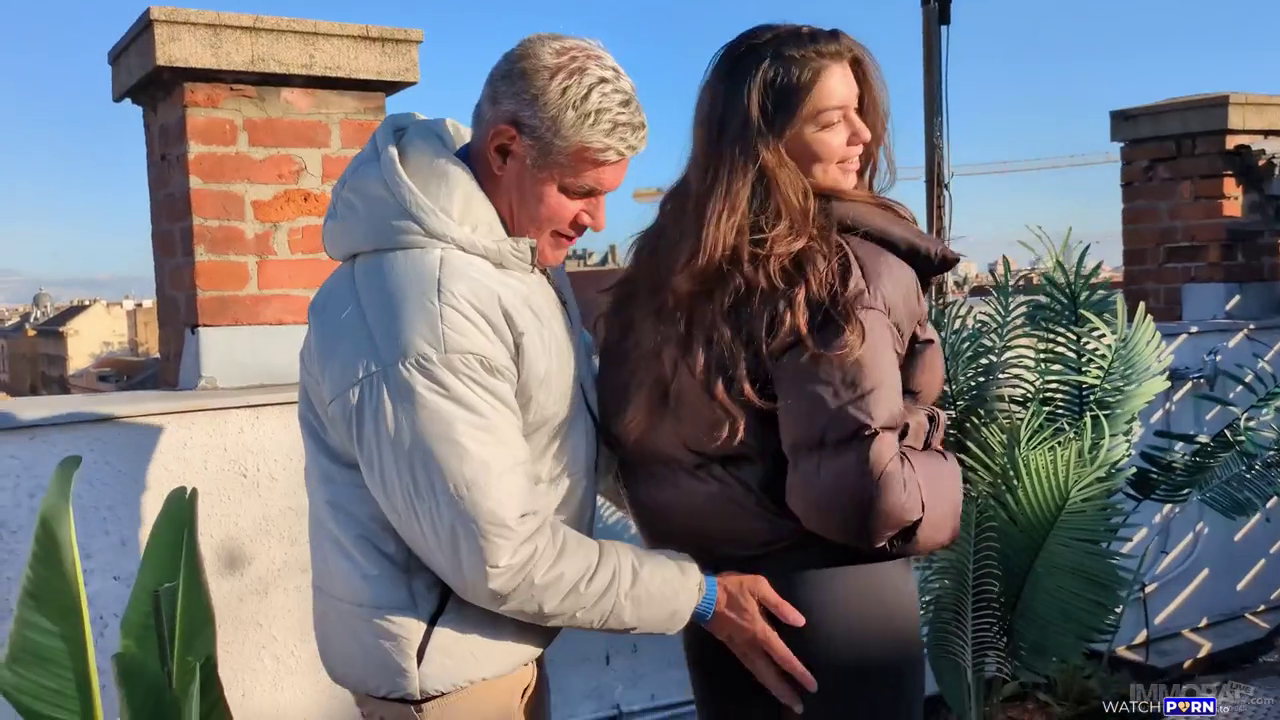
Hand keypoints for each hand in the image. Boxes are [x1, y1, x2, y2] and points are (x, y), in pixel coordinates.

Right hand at [704, 572, 816, 713]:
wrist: (701, 596)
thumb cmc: (731, 588)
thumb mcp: (758, 586)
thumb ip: (779, 604)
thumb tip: (800, 621)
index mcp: (760, 631)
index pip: (783, 656)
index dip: (798, 672)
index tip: (811, 685)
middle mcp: (751, 645)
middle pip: (770, 674)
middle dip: (785, 691)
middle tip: (799, 707)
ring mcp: (740, 649)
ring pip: (759, 674)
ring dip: (774, 689)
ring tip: (787, 700)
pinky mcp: (733, 648)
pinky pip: (751, 668)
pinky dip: (762, 678)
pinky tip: (768, 681)